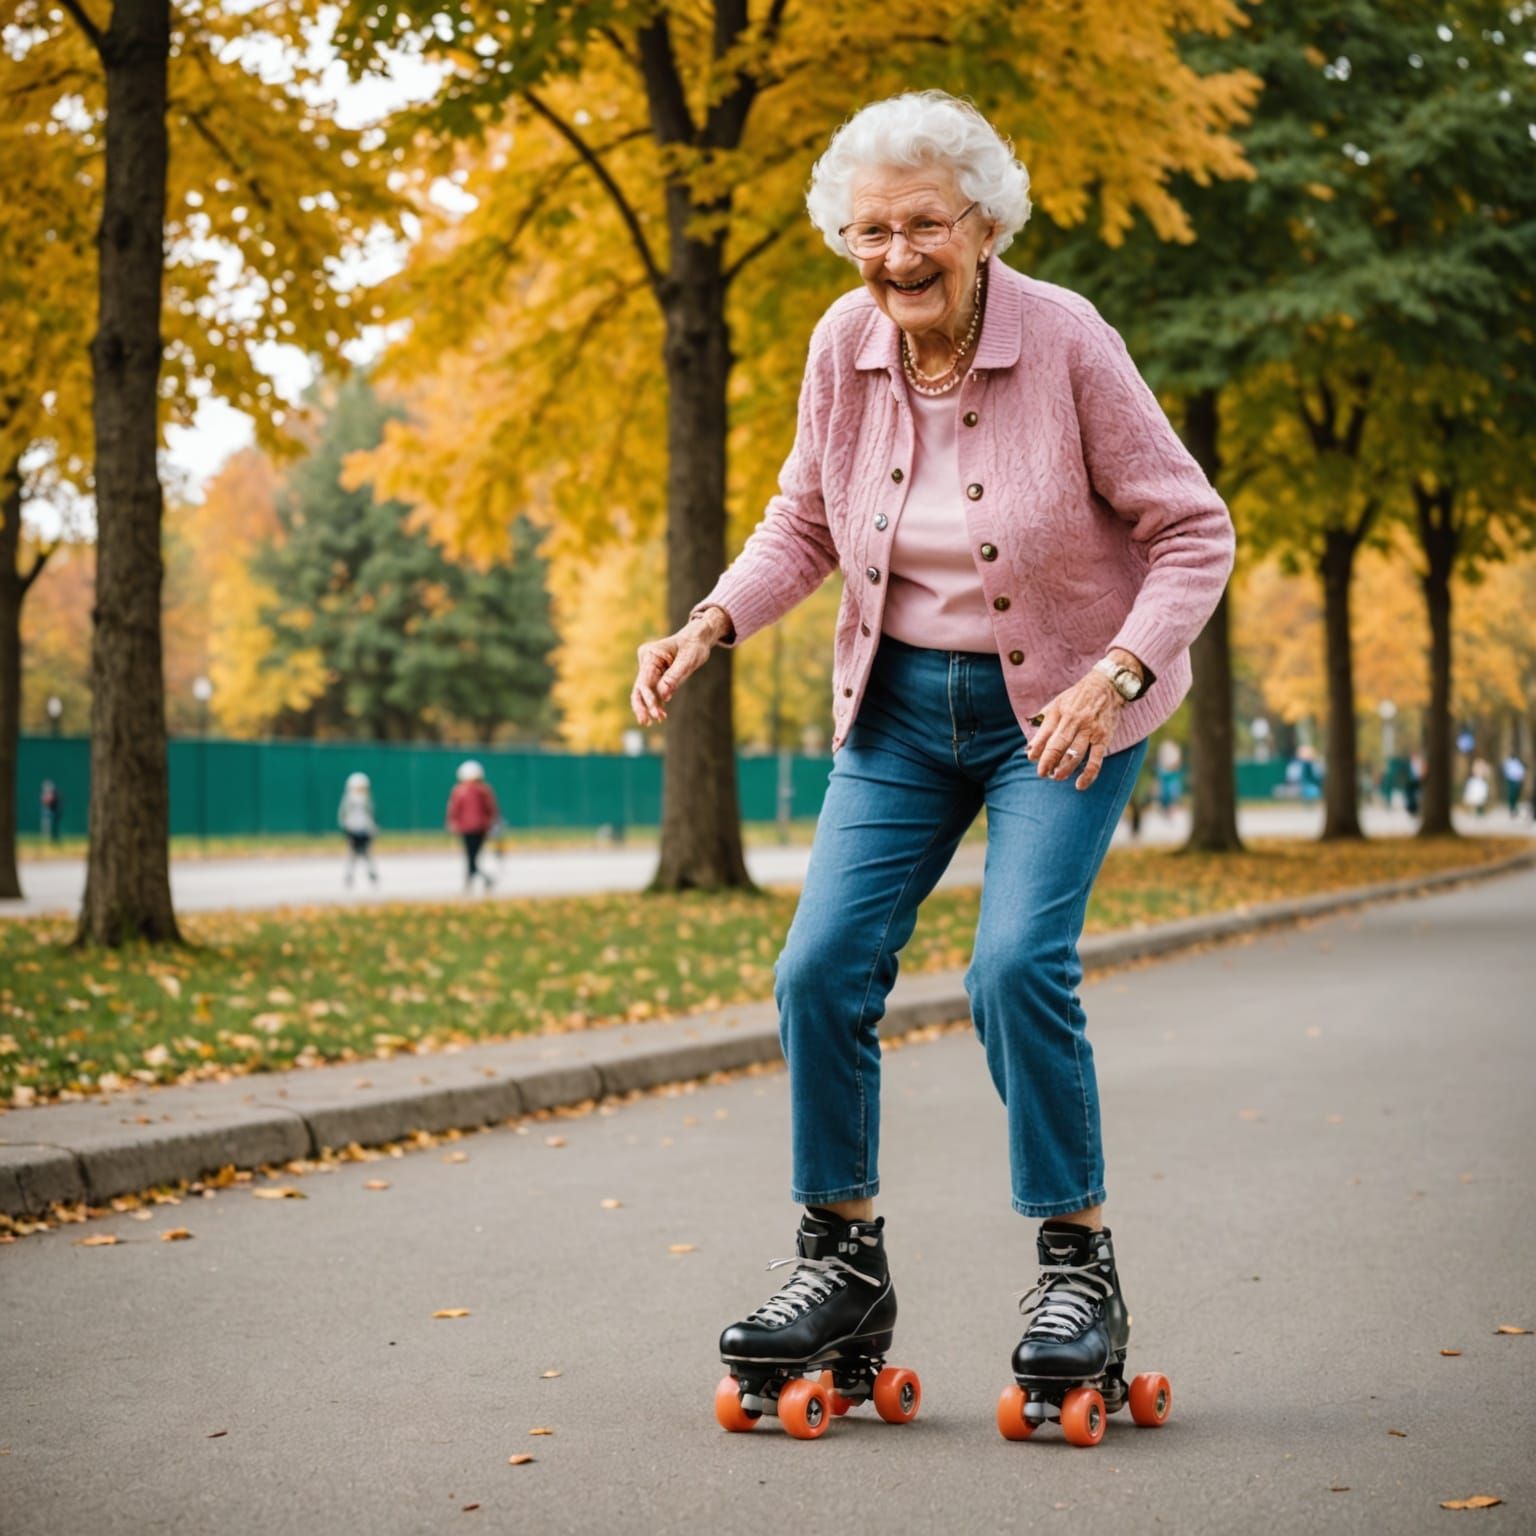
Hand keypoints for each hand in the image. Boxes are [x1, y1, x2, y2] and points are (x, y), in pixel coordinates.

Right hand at [631, 609, 728, 725]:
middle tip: (646, 723)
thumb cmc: (694, 646)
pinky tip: (661, 714)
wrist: (697, 637)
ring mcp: (648, 666)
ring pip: (644, 690)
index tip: (656, 714)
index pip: (645, 681)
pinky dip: (656, 701)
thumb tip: (664, 696)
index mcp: (651, 655)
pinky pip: (652, 689)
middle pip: (639, 687)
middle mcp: (646, 660)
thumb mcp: (688, 661)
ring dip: (650, 706)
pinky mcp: (654, 672)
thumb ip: (675, 677)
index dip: (649, 699)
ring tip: (659, 720)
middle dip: (643, 706)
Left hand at [1026, 670, 1124, 789]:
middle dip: (1048, 761)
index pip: (1045, 733)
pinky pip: (1096, 759)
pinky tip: (1080, 784)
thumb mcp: (1057, 704)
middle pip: (1058, 745)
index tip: (1032, 758)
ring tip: (1056, 777)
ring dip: (1065, 768)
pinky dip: (1089, 774)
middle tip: (1042, 773)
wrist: (1107, 686)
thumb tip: (1029, 746)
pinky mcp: (1103, 738)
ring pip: (1075, 753)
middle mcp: (1074, 721)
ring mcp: (1089, 730)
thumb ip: (1043, 723)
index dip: (1037, 748)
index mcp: (1059, 712)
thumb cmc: (1077, 698)